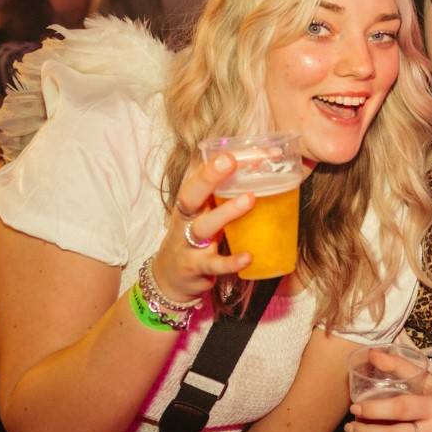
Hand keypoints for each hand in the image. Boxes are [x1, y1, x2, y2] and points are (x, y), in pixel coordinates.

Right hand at [153, 154, 254, 302]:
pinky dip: (230, 261)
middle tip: (229, 160)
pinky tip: (248, 256)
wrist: (168, 280)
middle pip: (191, 194)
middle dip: (208, 176)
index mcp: (190, 204)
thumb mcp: (203, 216)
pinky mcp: (195, 268)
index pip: (198, 177)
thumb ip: (224, 197)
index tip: (235, 151)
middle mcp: (185, 220)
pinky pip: (213, 264)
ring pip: (204, 227)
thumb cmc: (193, 240)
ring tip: (250, 199)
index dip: (214, 163)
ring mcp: (188, 245)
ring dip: (226, 212)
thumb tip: (263, 172)